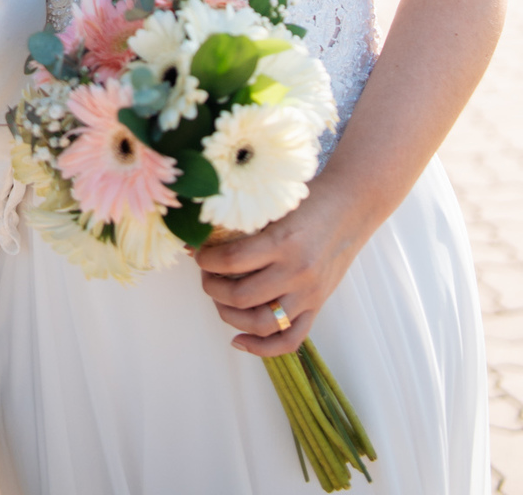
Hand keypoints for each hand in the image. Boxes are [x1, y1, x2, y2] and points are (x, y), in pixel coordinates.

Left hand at [194, 176, 364, 356]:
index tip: (197, 253)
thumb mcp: (275, 205)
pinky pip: (289, 341)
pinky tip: (238, 340)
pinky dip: (261, 347)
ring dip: (230, 317)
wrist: (351, 207)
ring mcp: (309, 294)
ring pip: (261, 324)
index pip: (230, 260)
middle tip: (206, 276)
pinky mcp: (317, 307)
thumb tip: (197, 235)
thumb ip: (244, 223)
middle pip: (241, 297)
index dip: (205, 259)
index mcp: (283, 242)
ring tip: (220, 301)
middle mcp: (296, 272)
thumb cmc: (309, 200)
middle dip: (212, 288)